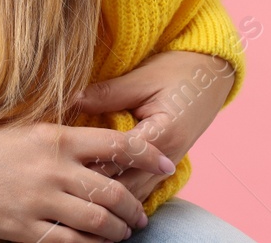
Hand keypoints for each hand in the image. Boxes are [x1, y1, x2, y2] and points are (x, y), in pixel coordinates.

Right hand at [0, 120, 177, 242]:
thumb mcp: (29, 131)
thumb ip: (67, 139)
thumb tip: (107, 149)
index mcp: (55, 138)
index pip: (116, 144)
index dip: (148, 155)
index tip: (167, 165)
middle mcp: (52, 168)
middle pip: (113, 191)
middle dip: (135, 208)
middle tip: (141, 216)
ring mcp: (38, 201)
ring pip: (98, 222)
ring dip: (117, 231)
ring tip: (120, 233)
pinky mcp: (23, 229)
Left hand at [74, 51, 235, 201]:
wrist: (210, 75)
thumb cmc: (176, 71)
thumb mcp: (142, 78)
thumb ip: (107, 93)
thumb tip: (71, 99)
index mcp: (162, 135)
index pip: (118, 159)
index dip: (88, 163)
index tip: (60, 163)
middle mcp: (166, 159)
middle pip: (124, 186)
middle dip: (94, 188)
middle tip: (60, 186)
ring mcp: (167, 167)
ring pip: (132, 196)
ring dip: (106, 198)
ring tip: (74, 198)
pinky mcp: (164, 168)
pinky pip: (139, 190)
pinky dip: (119, 195)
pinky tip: (98, 198)